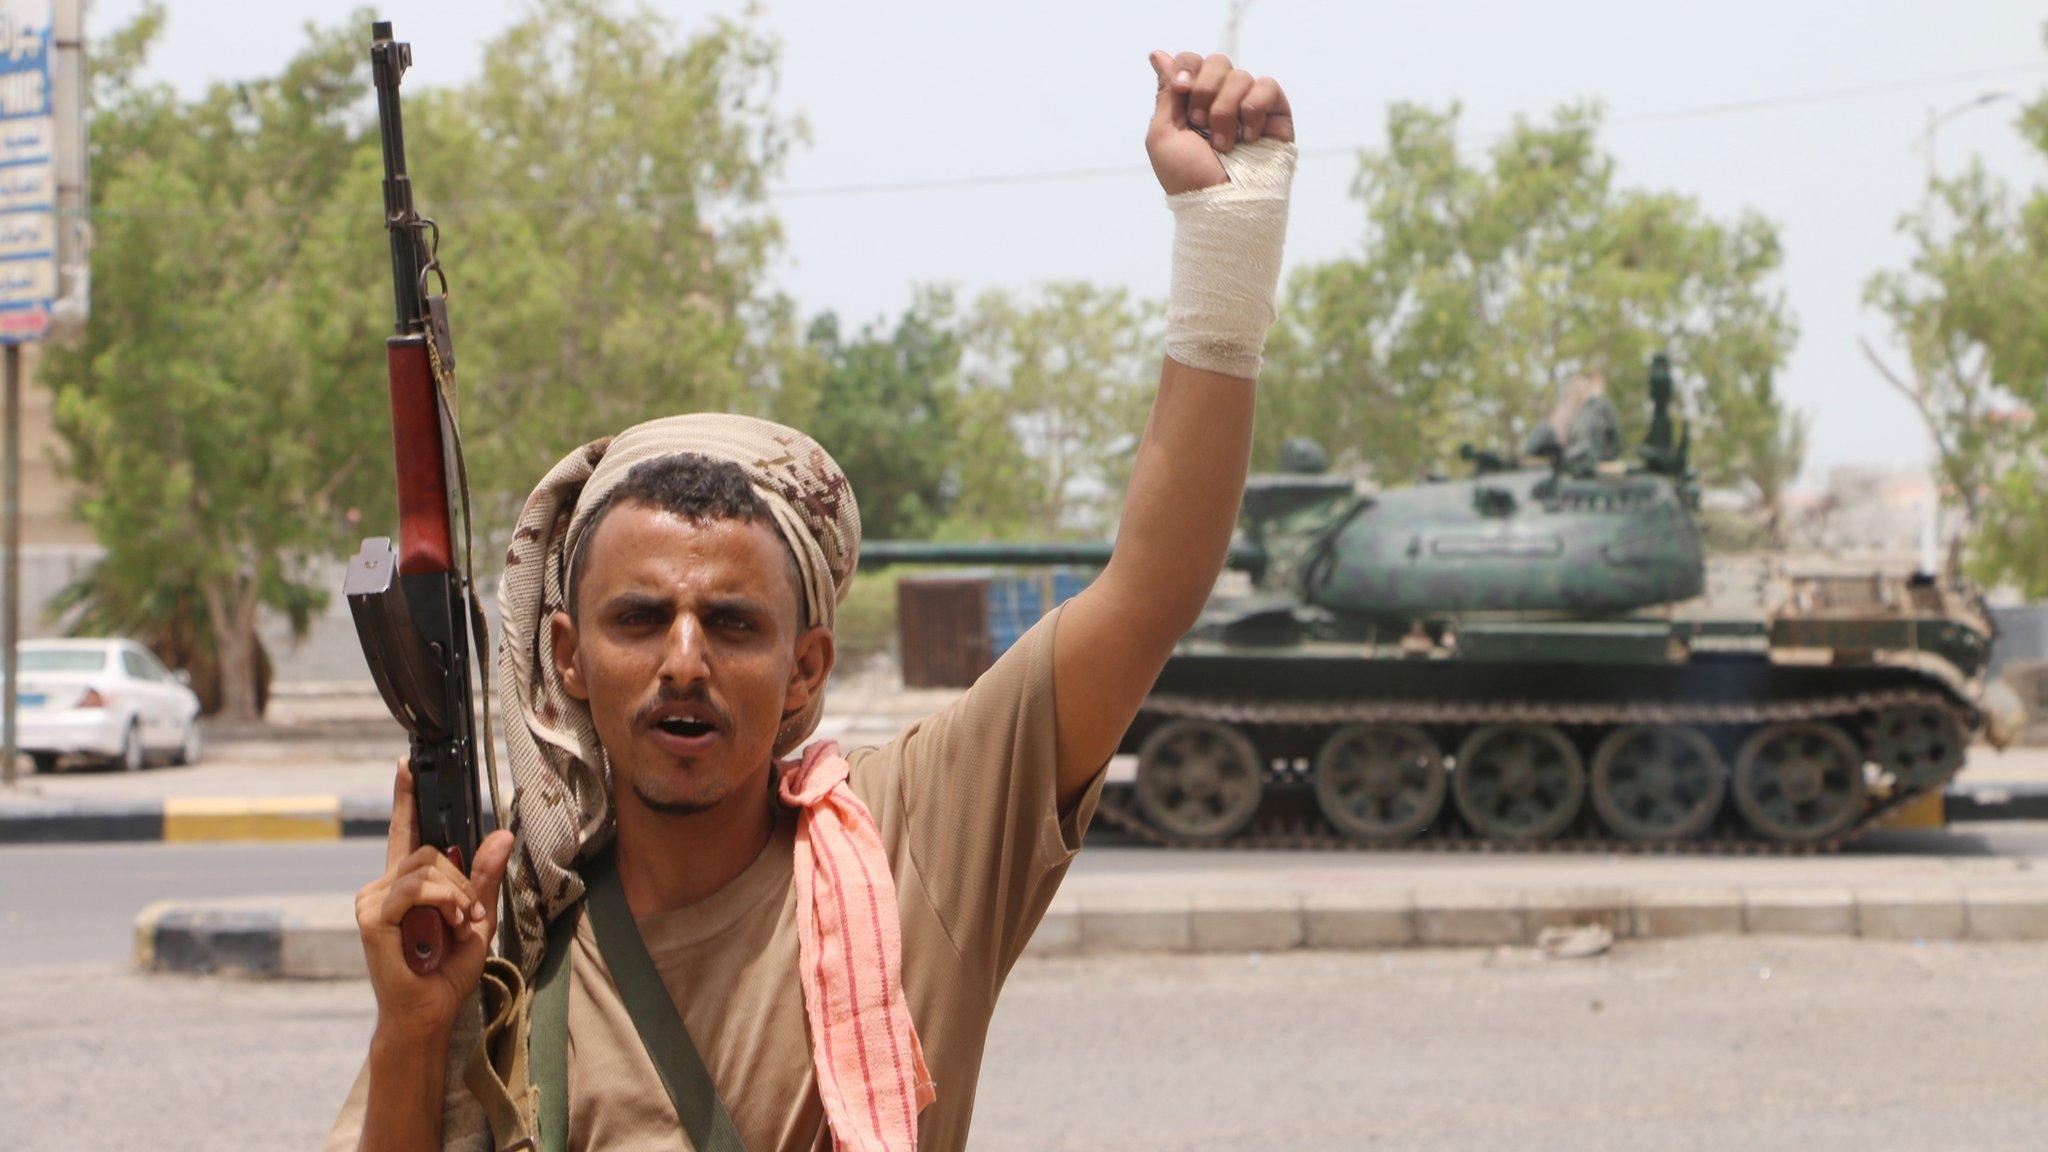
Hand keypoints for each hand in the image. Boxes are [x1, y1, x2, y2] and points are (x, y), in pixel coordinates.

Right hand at [354, 760, 515, 1043]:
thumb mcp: (477, 916)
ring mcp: (372, 900)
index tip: (407, 763)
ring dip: (456, 894)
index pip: (406, 830)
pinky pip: (416, 888)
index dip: (407, 796)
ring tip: (457, 924)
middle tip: (467, 914)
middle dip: (461, 878)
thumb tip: (501, 833)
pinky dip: (443, 902)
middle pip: (429, 849)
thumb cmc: (447, 969)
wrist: (429, 1011)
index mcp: (407, 884)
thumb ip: (485, 876)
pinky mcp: (372, 917)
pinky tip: (447, 925)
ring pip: (426, 866)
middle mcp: (384, 886)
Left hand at [1146, 50, 1293, 195]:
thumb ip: (1165, 92)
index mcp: (1192, 102)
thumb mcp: (1163, 135)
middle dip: (1204, 90)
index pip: (1191, 60)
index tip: (1180, 90)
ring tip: (1224, 145)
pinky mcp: (1275, 113)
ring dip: (1225, 111)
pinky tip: (1249, 138)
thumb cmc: (1189, 178)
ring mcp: (1249, 105)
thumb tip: (1157, 53)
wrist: (1221, 204)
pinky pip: (1267, 86)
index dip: (1186, 68)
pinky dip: (1253, 111)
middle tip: (1200, 123)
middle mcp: (1221, 99)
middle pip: (1216, 60)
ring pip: (1240, 76)